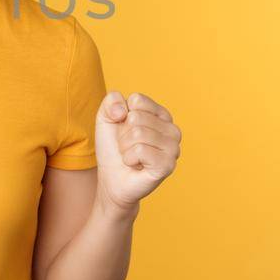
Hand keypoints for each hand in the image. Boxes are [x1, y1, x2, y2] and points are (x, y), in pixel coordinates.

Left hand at [94, 91, 181, 214]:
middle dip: (123, 134)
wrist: (111, 180)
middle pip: (136, 117)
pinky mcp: (168, 165)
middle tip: (128, 147)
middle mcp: (172, 130)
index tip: (125, 130)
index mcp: (162, 115)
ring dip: (125, 147)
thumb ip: (111, 100)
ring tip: (131, 156)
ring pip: (138, 133)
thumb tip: (124, 111)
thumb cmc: (113, 149)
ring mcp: (173, 148)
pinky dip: (129, 158)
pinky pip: (140, 150)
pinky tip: (136, 165)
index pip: (137, 100)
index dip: (122, 116)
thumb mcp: (106, 118)